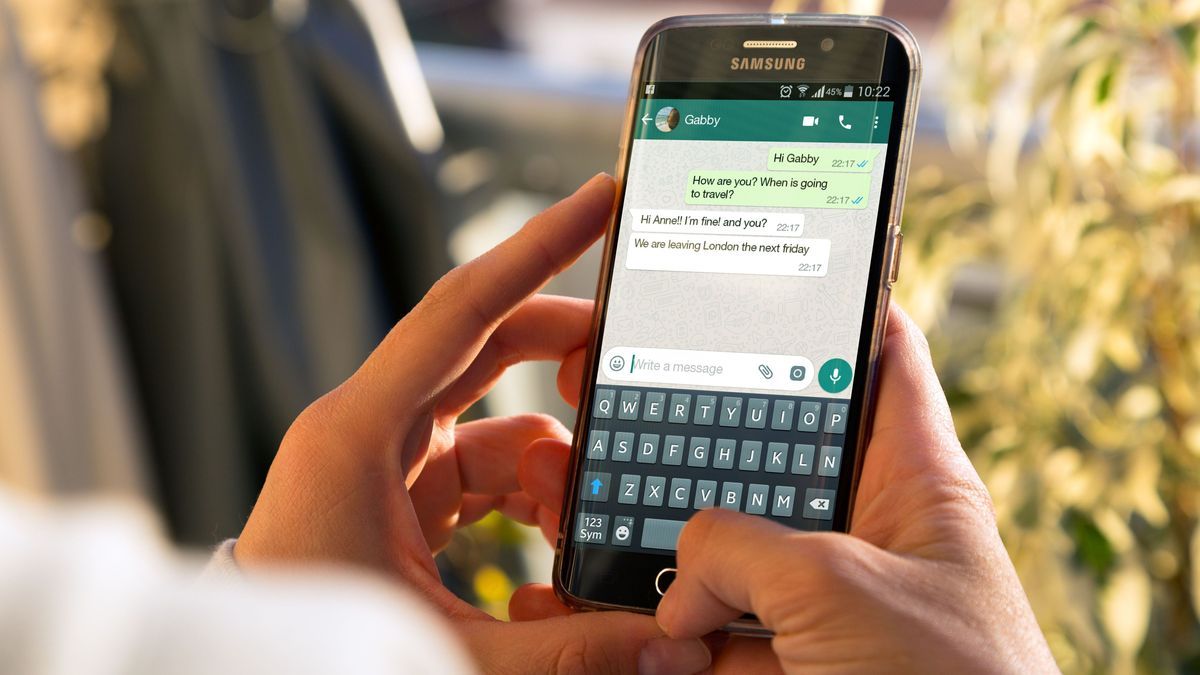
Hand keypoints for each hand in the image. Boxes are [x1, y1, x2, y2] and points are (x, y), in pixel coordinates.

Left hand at [235, 175, 710, 674]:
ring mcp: (384, 457)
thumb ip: (561, 646)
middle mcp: (370, 428)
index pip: (462, 311)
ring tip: (583, 520)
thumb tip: (665, 648)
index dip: (535, 249)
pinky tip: (552, 538)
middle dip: (564, 351)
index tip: (594, 201)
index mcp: (360, 434)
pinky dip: (528, 492)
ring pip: (496, 419)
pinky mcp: (398, 491)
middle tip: (631, 360)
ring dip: (553, 459)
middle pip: (487, 346)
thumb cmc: (315, 655)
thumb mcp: (444, 648)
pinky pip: (482, 463)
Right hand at [517, 306, 1056, 673]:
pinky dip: (647, 619)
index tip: (759, 263)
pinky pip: (701, 626)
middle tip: (613, 376)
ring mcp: (815, 603)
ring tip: (572, 477)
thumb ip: (740, 549)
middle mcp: (861, 533)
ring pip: (720, 545)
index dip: (829, 299)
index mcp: (912, 481)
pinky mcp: (776, 664)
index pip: (881, 355)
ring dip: (649, 525)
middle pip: (769, 447)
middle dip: (690, 421)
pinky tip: (586, 590)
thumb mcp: (839, 588)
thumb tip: (679, 572)